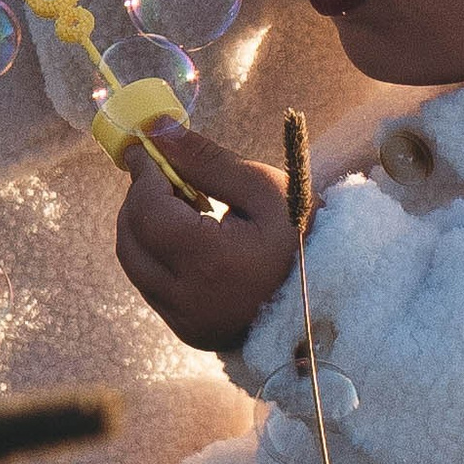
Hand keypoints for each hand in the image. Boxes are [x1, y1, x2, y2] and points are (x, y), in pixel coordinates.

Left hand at [115, 125, 299, 351]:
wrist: (332, 295)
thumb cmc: (303, 236)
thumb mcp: (263, 189)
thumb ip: (206, 160)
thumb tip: (157, 131)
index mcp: (212, 263)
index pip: (148, 212)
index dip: (142, 176)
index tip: (146, 150)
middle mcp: (189, 301)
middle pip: (131, 239)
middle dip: (139, 200)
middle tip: (167, 175)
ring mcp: (186, 322)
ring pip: (134, 265)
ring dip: (144, 228)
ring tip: (183, 207)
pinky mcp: (188, 332)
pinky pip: (151, 286)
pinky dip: (156, 255)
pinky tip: (190, 238)